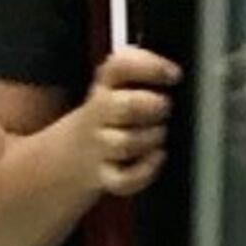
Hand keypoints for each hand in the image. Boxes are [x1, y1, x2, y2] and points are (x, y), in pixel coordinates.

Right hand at [75, 42, 178, 202]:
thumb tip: (175, 72)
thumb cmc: (110, 116)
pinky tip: (157, 156)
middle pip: (126, 107)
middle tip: (165, 108)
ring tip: (160, 132)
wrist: (70, 155)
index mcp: (105, 84)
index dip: (151, 67)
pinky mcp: (103, 176)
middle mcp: (99, 113)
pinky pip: (123, 179)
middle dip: (155, 107)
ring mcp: (99, 146)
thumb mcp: (117, 85)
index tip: (174, 75)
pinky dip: (146, 171)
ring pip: (126, 143)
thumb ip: (143, 71)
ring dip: (152, 138)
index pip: (120, 66)